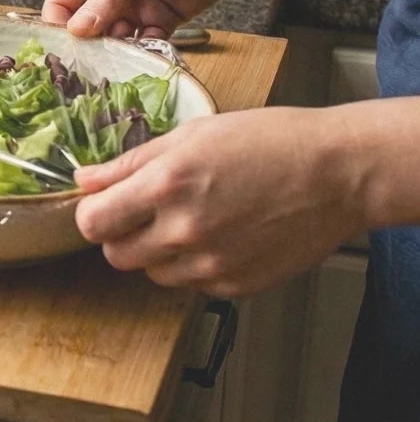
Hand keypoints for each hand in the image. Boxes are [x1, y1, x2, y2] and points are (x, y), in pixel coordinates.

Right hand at [43, 0, 260, 38]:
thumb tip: (78, 29)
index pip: (63, 0)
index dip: (60, 25)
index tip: (67, 47)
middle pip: (86, 24)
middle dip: (90, 43)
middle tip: (96, 60)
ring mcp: (137, 2)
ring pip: (114, 37)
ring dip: (118, 49)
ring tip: (126, 56)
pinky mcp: (163, 16)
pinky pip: (146, 41)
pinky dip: (146, 49)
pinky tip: (151, 50)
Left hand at [74, 109, 363, 296]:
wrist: (337, 173)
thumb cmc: (269, 142)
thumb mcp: (192, 135)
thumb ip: (130, 163)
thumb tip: (84, 180)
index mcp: (167, 185)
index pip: (92, 222)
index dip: (92, 213)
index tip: (104, 204)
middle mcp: (184, 230)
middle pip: (116, 255)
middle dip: (121, 235)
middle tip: (144, 213)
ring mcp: (210, 263)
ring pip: (151, 273)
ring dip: (157, 253)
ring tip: (191, 220)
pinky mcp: (235, 285)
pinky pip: (191, 285)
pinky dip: (194, 266)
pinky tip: (220, 236)